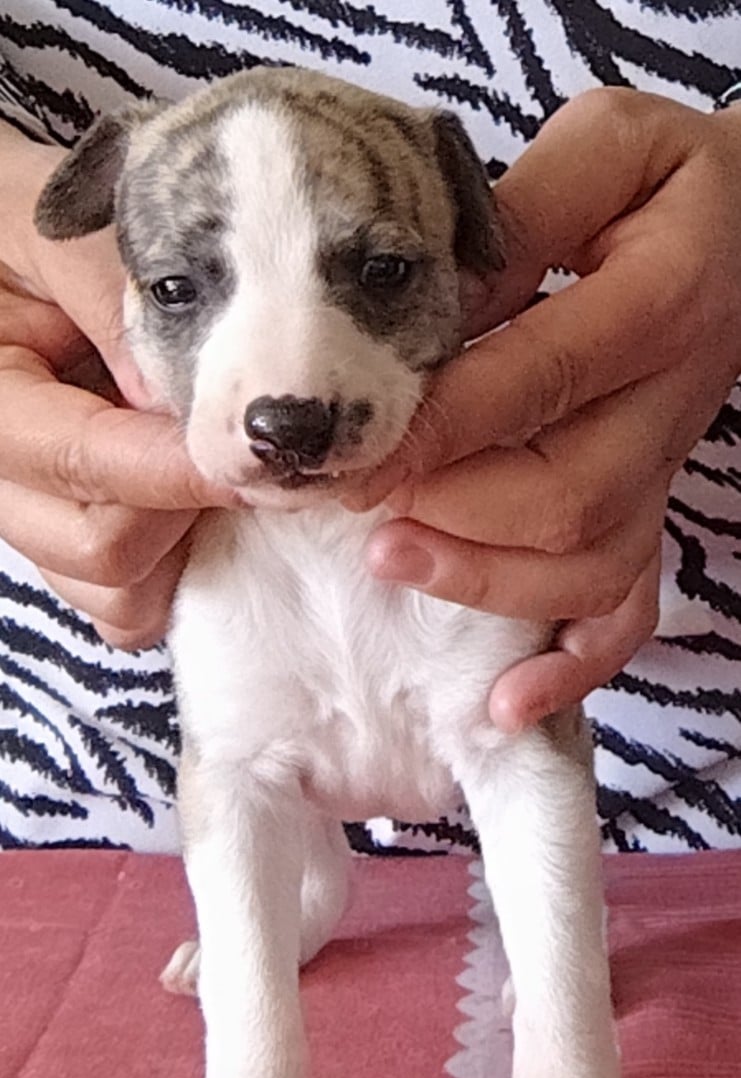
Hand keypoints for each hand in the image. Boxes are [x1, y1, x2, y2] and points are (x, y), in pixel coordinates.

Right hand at [0, 124, 230, 648]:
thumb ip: (105, 291)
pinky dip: (172, 569)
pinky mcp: (66, 542)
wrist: (0, 259)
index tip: (254, 453)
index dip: (177, 467)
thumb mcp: (49, 224)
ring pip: (116, 595)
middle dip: (181, 507)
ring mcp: (31, 520)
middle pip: (100, 550)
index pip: (81, 463)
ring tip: (199, 464)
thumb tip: (178, 396)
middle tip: (231, 446)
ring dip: (179, 546)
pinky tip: (190, 502)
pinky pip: (126, 604)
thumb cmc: (8, 225)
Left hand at [355, 89, 740, 728]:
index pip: (537, 379)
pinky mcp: (654, 508)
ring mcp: (663, 470)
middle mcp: (669, 402)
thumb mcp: (608, 146)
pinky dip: (572, 665)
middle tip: (350, 504)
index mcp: (658, 302)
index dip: (437, 427)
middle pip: (563, 498)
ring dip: (484, 579)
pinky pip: (630, 607)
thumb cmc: (671, 185)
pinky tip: (506, 705)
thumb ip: (525, 211)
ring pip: (588, 564)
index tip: (346, 450)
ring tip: (391, 560)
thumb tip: (428, 288)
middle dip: (446, 514)